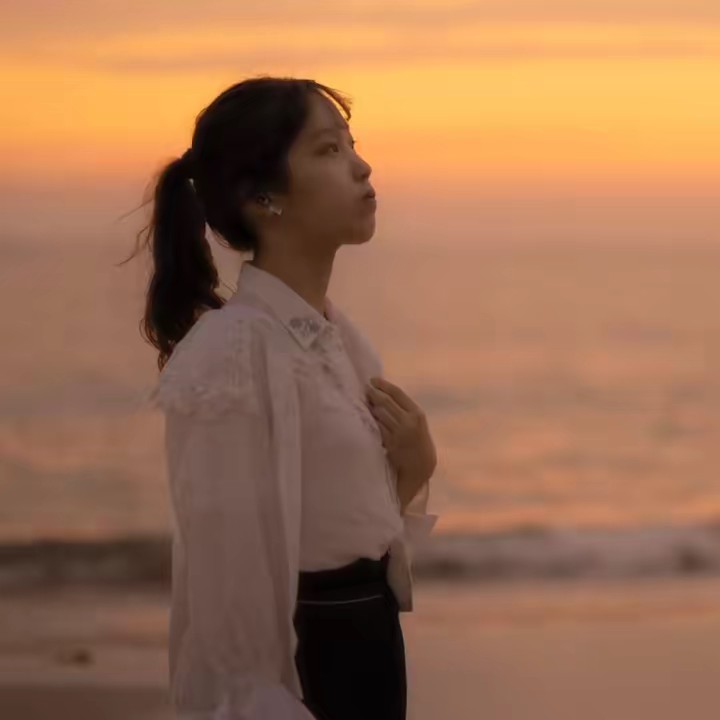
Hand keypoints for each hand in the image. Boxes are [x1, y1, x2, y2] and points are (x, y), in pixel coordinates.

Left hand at [364, 376, 436, 505]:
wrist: (421, 465)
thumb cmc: (419, 441)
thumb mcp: (418, 422)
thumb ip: (405, 410)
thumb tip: (385, 394)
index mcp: (417, 413)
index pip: (398, 393)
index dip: (384, 385)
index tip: (373, 380)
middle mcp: (408, 421)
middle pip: (386, 402)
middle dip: (374, 393)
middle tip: (365, 388)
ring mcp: (398, 433)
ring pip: (380, 414)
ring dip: (370, 407)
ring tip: (364, 401)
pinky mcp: (390, 443)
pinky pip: (377, 428)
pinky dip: (371, 421)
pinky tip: (366, 417)